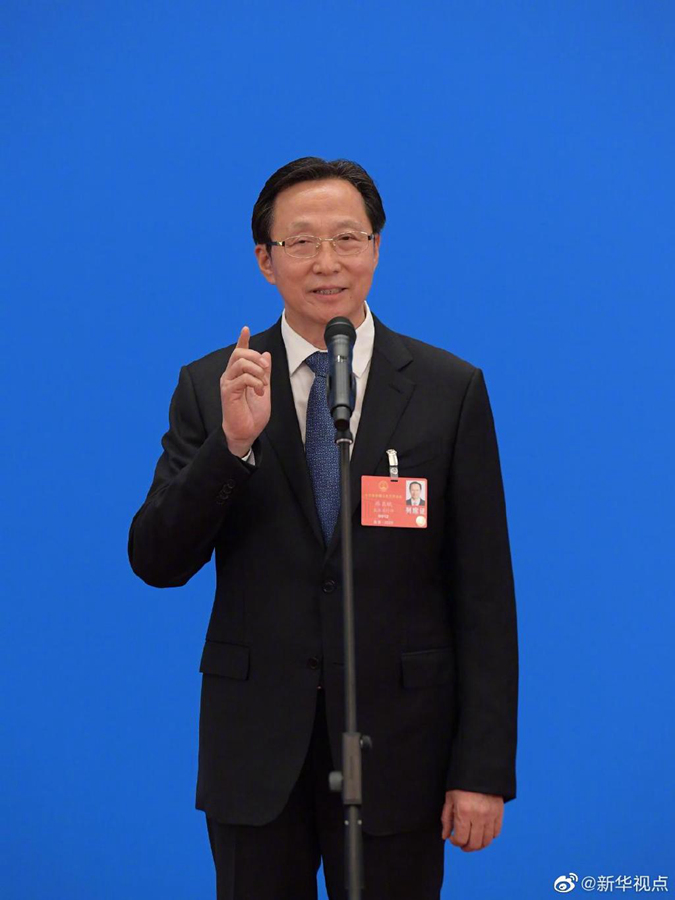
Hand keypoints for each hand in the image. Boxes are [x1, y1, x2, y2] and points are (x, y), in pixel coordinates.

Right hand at [221, 326, 270, 456]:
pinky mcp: (228, 392)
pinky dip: (255, 382)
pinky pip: (242, 377)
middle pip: (239, 353)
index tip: (245, 328)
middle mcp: (230, 375)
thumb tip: (266, 354)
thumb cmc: (253, 413)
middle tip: (266, 370)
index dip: (242, 340)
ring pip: (240, 363)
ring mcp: (228, 383)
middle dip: (256, 357)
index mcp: (238, 374)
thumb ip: (264, 372)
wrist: (246, 432)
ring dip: (257, 371)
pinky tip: (260, 392)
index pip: (238, 352)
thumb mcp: (264, 388)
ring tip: (263, 385)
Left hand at [440, 789, 502, 850]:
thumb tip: (445, 836)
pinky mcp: (499, 813)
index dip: (455, 842)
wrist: (479, 769)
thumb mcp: (449, 798)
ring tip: (472, 841)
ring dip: (478, 845)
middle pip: (474, 844)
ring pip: (486, 841)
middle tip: (462, 844)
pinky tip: (482, 832)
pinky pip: (496, 833)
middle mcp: (479, 816)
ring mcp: (491, 815)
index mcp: (464, 812)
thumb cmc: (461, 783)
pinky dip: (489, 837)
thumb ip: (447, 819)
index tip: (452, 838)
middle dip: (466, 847)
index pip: (460, 839)